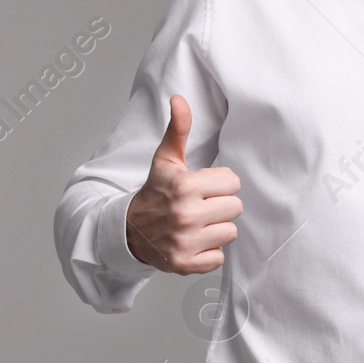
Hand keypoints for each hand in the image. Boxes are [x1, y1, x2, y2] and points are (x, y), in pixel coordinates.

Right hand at [124, 94, 241, 272]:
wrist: (128, 230)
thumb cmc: (154, 192)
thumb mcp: (165, 160)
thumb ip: (177, 129)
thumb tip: (179, 98)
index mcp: (185, 186)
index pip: (233, 182)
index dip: (219, 184)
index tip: (202, 187)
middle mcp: (185, 215)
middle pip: (235, 207)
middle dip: (220, 205)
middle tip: (200, 206)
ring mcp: (185, 242)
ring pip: (230, 232)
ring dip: (216, 229)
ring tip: (196, 224)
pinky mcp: (185, 264)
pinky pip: (219, 257)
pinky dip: (208, 252)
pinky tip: (193, 242)